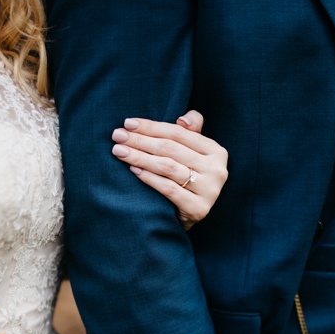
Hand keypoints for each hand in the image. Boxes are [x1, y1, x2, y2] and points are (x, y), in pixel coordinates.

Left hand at [111, 110, 227, 229]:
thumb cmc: (188, 176)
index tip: (127, 123)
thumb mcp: (192, 152)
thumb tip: (183, 120)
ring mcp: (210, 190)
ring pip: (168, 167)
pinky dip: (148, 177)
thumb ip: (190, 131)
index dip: (151, 127)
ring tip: (119, 151)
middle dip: (140, 141)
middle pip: (171, 149)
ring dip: (140, 157)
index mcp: (216, 151)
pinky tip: (133, 170)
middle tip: (117, 136)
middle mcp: (217, 170)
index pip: (179, 133)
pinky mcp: (199, 208)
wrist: (192, 213)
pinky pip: (168, 188)